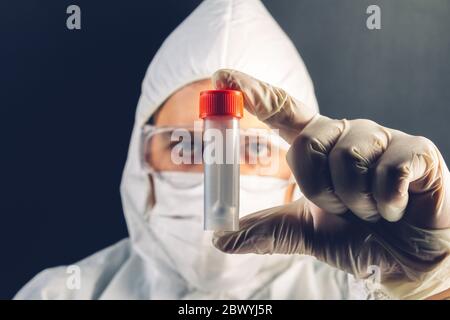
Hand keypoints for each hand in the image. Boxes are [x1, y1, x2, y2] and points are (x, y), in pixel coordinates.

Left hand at [212, 69, 449, 298]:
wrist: (407, 261)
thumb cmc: (356, 238)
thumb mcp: (304, 234)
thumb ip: (266, 230)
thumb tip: (220, 237)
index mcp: (318, 146)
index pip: (283, 110)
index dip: (255, 93)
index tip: (223, 76)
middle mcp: (346, 134)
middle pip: (306, 144)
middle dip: (318, 191)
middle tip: (342, 210)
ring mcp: (382, 139)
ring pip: (346, 158)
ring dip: (353, 201)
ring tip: (371, 211)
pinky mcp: (417, 150)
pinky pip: (388, 170)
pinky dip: (386, 202)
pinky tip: (396, 208)